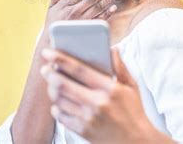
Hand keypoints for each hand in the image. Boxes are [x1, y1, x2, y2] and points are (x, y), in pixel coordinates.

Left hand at [39, 46, 159, 142]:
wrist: (137, 142)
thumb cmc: (134, 113)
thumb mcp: (132, 87)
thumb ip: (120, 67)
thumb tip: (113, 49)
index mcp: (109, 88)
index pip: (79, 69)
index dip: (61, 59)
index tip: (49, 53)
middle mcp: (97, 103)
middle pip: (63, 85)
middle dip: (49, 74)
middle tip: (45, 68)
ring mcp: (88, 118)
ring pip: (59, 100)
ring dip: (51, 90)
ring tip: (51, 84)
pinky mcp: (83, 131)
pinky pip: (61, 117)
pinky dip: (56, 108)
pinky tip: (59, 103)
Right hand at [42, 0, 122, 37]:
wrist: (53, 44)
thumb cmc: (53, 24)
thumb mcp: (51, 8)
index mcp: (65, 5)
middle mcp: (73, 13)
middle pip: (91, 0)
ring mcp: (81, 22)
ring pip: (97, 8)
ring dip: (108, 0)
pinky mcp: (87, 30)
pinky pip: (99, 20)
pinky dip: (107, 13)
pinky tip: (113, 7)